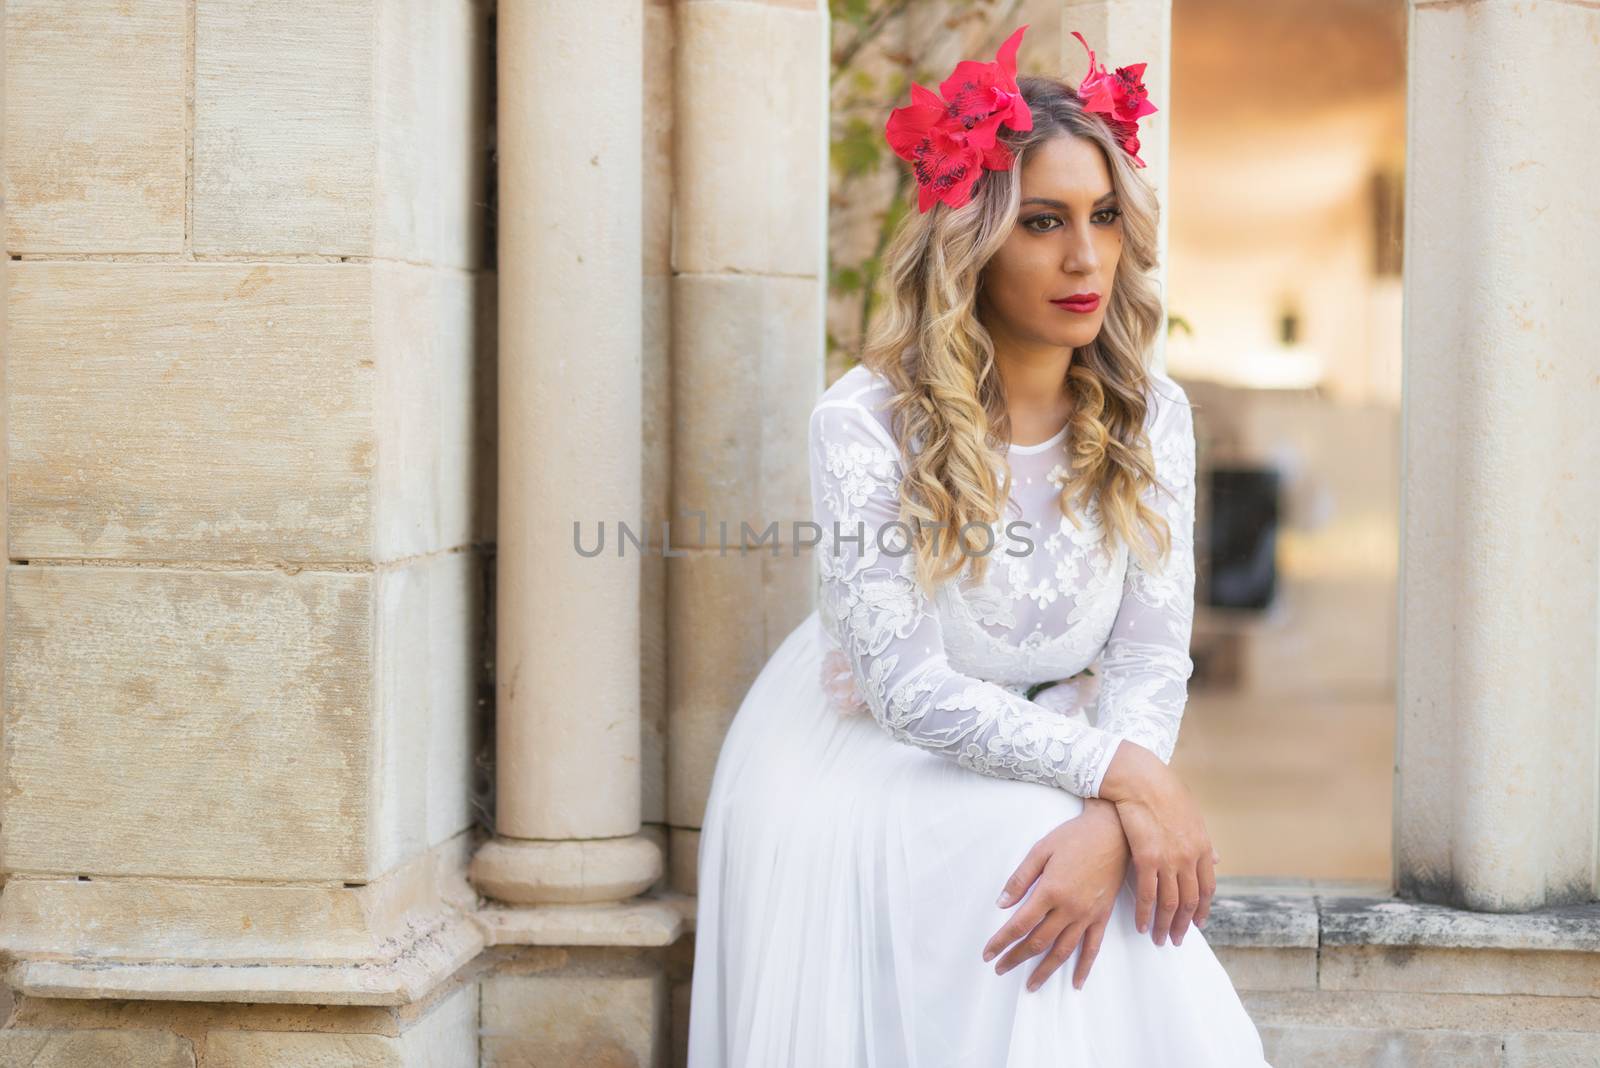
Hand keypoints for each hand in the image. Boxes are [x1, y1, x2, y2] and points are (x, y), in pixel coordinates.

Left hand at [981, 800, 1128, 991]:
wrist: (1113, 832)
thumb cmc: (1074, 837)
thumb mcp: (1041, 850)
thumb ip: (1020, 878)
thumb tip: (1001, 903)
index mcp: (1050, 891)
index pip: (1019, 924)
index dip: (1001, 942)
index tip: (988, 954)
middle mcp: (1068, 908)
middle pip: (1038, 942)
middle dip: (1016, 958)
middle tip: (1001, 969)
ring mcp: (1087, 915)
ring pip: (1063, 950)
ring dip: (1045, 970)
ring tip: (1031, 985)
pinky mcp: (1101, 916)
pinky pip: (1092, 947)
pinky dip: (1083, 967)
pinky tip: (1075, 982)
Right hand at [1098, 740, 1216, 946]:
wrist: (1141, 780)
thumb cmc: (1164, 793)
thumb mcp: (1193, 817)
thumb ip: (1203, 842)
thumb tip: (1217, 860)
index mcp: (1203, 848)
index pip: (1207, 889)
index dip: (1202, 910)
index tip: (1198, 924)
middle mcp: (1189, 858)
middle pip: (1190, 901)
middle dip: (1184, 925)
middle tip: (1178, 940)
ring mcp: (1169, 860)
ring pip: (1170, 903)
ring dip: (1165, 925)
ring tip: (1159, 939)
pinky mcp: (1147, 858)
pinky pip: (1147, 894)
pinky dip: (1145, 913)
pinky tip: (1142, 924)